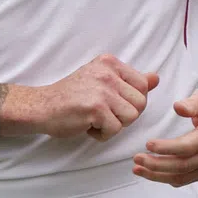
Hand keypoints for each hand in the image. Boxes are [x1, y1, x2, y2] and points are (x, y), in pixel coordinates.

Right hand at [28, 54, 159, 140]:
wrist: (42, 106)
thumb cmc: (71, 96)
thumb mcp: (101, 80)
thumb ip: (129, 80)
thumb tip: (156, 78)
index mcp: (109, 62)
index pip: (143, 85)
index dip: (131, 101)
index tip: (111, 102)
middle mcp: (107, 72)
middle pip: (140, 103)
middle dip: (125, 115)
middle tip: (102, 113)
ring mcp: (102, 89)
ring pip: (131, 117)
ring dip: (114, 125)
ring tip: (95, 119)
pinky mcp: (96, 108)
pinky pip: (115, 130)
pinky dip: (102, 134)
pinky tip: (87, 125)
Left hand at [132, 83, 197, 186]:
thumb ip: (193, 102)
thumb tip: (178, 107)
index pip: (189, 146)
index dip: (167, 148)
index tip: (148, 144)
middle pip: (183, 165)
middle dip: (157, 165)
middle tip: (137, 159)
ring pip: (184, 176)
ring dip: (159, 175)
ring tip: (138, 169)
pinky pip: (188, 178)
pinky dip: (168, 178)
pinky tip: (153, 173)